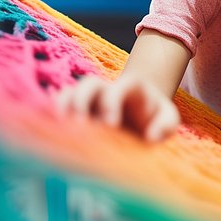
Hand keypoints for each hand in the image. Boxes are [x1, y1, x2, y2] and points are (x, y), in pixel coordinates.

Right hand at [56, 75, 179, 141]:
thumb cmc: (156, 118)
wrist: (142, 117)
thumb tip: (151, 137)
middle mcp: (106, 90)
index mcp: (131, 88)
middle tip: (80, 126)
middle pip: (89, 84)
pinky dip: (53, 116)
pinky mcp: (77, 111)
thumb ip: (166, 124)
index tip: (110, 125)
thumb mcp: (168, 118)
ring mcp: (89, 100)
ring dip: (64, 109)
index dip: (111, 102)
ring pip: (70, 93)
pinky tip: (52, 133)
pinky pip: (59, 106)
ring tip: (61, 130)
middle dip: (82, 102)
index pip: (119, 88)